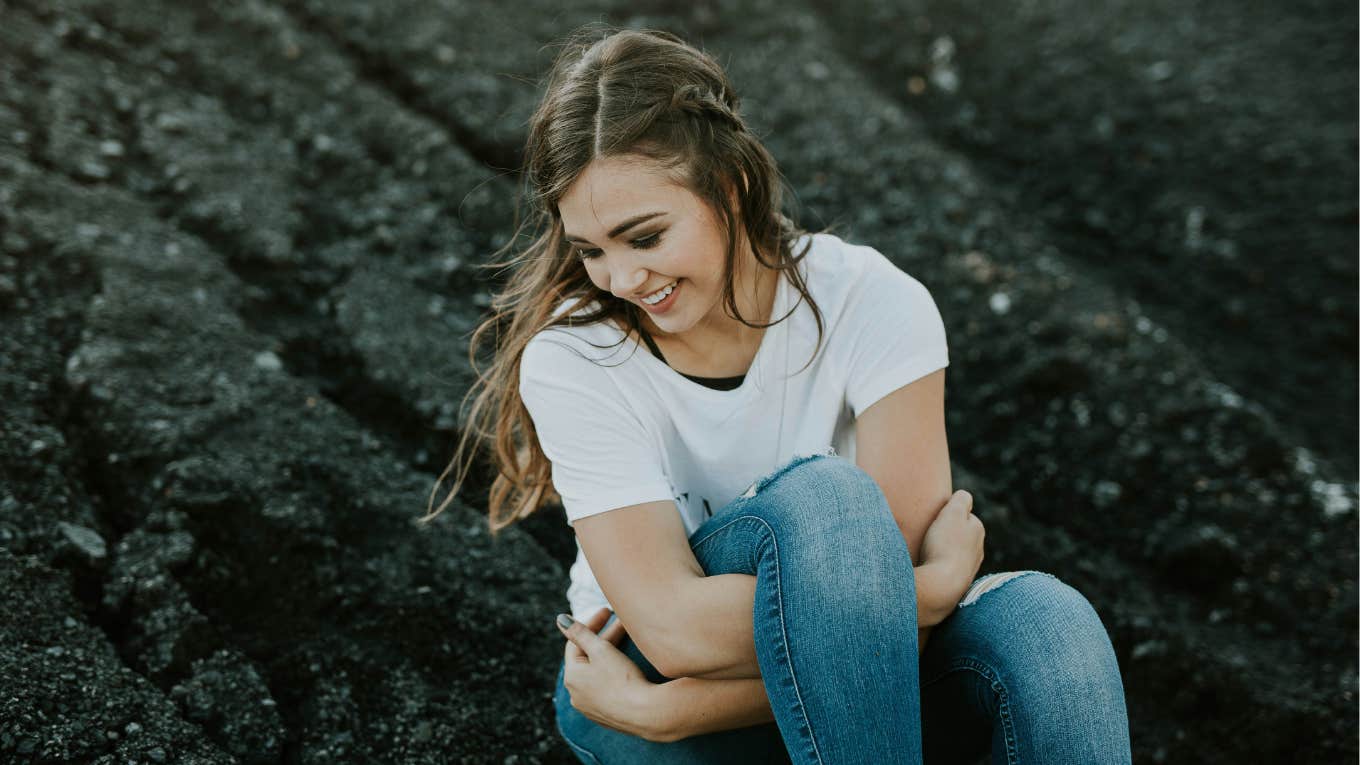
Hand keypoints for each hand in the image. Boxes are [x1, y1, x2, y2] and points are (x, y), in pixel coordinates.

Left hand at [557, 608, 663, 739]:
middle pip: (588, 658)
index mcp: (572, 677)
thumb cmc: (622, 679)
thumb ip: (580, 632)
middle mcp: (576, 694)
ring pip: (596, 673)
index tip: (607, 611)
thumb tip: (560, 619)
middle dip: (605, 638)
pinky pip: (605, 688)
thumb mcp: (601, 650)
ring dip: (609, 655)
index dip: (591, 624)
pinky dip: (613, 673)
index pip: (576, 643)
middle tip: (622, 622)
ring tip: (627, 640)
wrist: (646, 713)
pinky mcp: (606, 715)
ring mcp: (591, 707)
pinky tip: (626, 666)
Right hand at [919, 490, 984, 600]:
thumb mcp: (952, 513)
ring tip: (928, 552)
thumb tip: (964, 496)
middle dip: (947, 533)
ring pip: (953, 551)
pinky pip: (947, 568)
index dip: (948, 514)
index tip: (936, 519)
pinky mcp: (959, 582)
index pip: (963, 514)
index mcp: (978, 529)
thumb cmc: (945, 546)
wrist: (942, 585)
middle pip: (958, 533)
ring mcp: (969, 567)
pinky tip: (930, 567)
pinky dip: (940, 565)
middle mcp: (978, 548)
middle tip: (930, 535)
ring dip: (942, 550)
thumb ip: (960, 499)